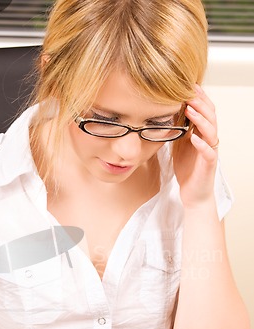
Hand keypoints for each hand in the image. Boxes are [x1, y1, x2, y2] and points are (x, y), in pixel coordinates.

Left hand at [173, 85, 218, 208]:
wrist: (193, 193)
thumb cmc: (187, 169)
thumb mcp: (179, 144)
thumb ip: (178, 129)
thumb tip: (167, 112)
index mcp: (202, 133)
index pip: (204, 110)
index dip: (198, 97)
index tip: (187, 84)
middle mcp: (209, 139)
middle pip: (210, 116)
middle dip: (200, 102)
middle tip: (188, 92)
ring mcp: (210, 151)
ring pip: (211, 131)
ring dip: (201, 119)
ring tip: (190, 109)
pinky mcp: (209, 165)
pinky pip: (209, 152)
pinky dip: (202, 144)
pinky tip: (194, 137)